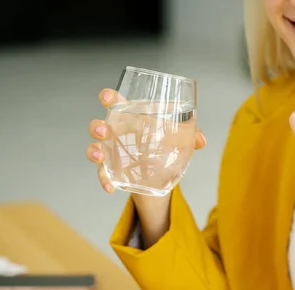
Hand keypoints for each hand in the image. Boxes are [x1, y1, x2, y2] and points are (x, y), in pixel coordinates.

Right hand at [86, 88, 206, 192]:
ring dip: (94, 151)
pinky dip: (104, 180)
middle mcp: (117, 133)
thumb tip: (201, 140)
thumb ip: (190, 136)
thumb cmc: (165, 145)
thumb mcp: (179, 139)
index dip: (109, 97)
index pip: (116, 103)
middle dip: (97, 126)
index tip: (106, 97)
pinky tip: (110, 187)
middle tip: (105, 131)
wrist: (161, 174)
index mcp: (131, 118)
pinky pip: (103, 174)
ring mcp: (112, 152)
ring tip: (100, 156)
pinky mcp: (112, 171)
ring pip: (95, 148)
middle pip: (99, 125)